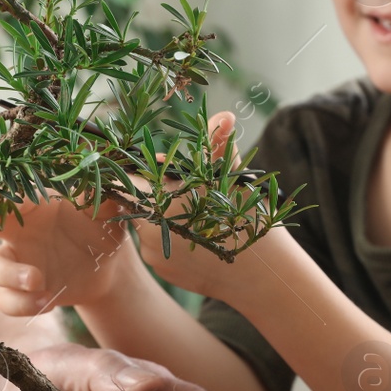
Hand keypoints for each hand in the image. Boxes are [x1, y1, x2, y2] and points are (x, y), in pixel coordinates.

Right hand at [0, 194, 134, 314]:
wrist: (106, 268)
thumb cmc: (101, 228)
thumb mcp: (108, 212)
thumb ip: (102, 200)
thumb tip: (99, 182)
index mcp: (33, 205)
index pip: (7, 196)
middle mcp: (18, 232)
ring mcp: (17, 263)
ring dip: (10, 277)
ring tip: (38, 282)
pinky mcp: (22, 292)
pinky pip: (6, 301)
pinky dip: (23, 304)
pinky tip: (49, 302)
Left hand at [132, 111, 246, 300]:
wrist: (260, 274)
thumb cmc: (247, 219)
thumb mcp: (232, 178)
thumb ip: (219, 145)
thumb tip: (225, 116)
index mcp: (161, 200)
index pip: (130, 178)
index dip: (143, 170)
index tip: (163, 168)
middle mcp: (149, 228)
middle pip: (139, 200)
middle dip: (156, 193)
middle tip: (184, 191)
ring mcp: (153, 252)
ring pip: (148, 223)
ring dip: (163, 215)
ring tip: (195, 215)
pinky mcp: (161, 269)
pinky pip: (157, 246)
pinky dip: (171, 238)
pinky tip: (195, 237)